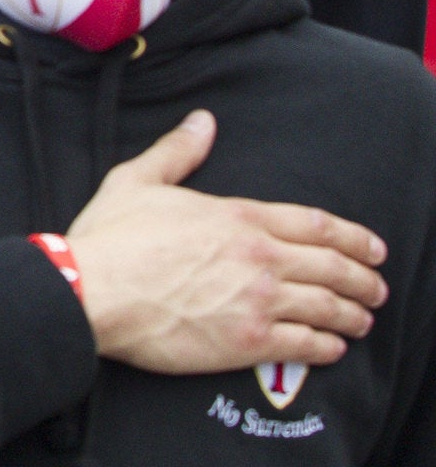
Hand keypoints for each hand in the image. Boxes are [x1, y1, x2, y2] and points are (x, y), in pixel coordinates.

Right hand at [66, 110, 386, 373]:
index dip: (354, 237)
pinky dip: (327, 346)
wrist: (91, 291)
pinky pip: (305, 345)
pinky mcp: (247, 341)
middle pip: (334, 267)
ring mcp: (258, 301)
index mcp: (239, 217)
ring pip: (328, 308)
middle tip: (377, 288)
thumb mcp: (138, 180)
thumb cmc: (110, 237)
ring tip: (362, 320)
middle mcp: (259, 257)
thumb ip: (177, 151)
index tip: (373, 248)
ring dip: (353, 315)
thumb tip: (201, 121)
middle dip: (364, 278)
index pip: (317, 225)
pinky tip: (332, 347)